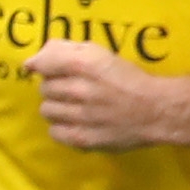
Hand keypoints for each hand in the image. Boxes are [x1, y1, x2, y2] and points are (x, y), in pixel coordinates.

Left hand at [29, 39, 186, 148]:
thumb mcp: (101, 54)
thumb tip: (33, 60)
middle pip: (44, 88)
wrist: (157, 110)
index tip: (45, 70)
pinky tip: (75, 123)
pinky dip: (61, 128)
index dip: (41, 66)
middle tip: (72, 89)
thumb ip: (67, 51)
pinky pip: (54, 133)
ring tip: (73, 107)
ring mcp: (80, 117)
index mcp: (84, 64)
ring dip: (57, 107)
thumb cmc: (129, 79)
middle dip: (55, 87)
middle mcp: (79, 90)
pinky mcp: (83, 139)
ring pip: (46, 111)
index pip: (42, 64)